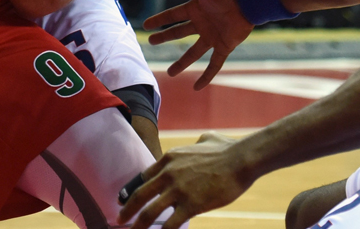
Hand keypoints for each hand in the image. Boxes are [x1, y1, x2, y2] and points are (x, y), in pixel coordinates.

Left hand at [118, 133, 251, 228]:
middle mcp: (168, 173)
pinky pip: (171, 224)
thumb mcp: (205, 139)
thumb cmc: (227, 148)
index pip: (144, 177)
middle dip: (127, 210)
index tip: (125, 200)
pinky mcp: (191, 205)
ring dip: (139, 225)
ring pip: (150, 212)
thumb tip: (202, 142)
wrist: (241, 159)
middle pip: (140, 195)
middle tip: (119, 219)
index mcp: (169, 158)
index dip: (133, 190)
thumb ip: (197, 143)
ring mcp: (178, 190)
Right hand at [144, 0, 252, 89]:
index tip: (146, 25)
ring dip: (182, 63)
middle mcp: (202, 23)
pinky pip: (214, 65)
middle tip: (151, 42)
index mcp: (195, 8)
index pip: (173, 16)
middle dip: (165, 38)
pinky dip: (206, 76)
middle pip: (179, 33)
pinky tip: (197, 87)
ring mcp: (213, 36)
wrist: (247, 1)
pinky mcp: (224, 46)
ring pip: (194, 53)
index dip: (159, 20)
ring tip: (170, 74)